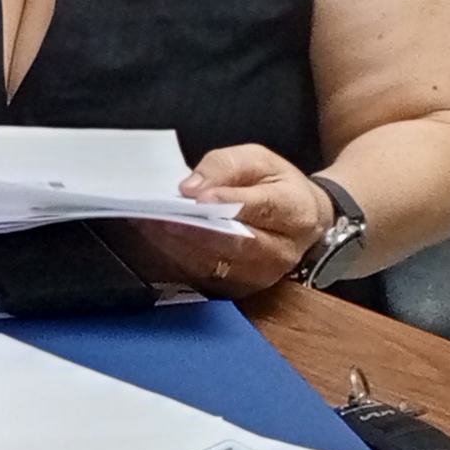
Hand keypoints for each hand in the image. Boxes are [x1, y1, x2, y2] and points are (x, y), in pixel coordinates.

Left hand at [127, 142, 332, 295]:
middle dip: (192, 228)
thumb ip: (225, 167)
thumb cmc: (277, 187)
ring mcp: (262, 275)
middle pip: (235, 242)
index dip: (226, 202)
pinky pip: (204, 277)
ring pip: (215, 263)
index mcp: (295, 210)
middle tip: (156, 215)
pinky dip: (176, 259)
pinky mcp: (241, 289)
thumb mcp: (258, 161)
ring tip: (146, 225)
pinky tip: (155, 242)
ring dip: (176, 246)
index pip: (260, 208)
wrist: (303, 222)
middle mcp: (282, 250)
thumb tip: (192, 188)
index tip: (193, 197)